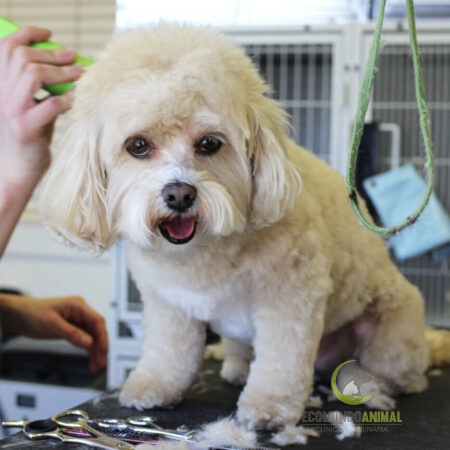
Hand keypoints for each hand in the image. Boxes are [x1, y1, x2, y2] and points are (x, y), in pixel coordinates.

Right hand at [0, 25, 82, 186]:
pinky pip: (50, 105)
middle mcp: (0, 95)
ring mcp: (11, 111)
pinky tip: (78, 99)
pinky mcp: (26, 128)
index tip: (48, 34)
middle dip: (51, 54)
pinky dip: (67, 99)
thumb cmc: (28, 138)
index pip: (5, 49)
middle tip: (73, 57)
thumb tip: (64, 68)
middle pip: (22, 57)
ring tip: (79, 74)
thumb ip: (37, 89)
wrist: (16, 170)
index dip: (26, 35)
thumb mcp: (28, 107)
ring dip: (61, 72)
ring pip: (33, 74)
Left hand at [1, 294, 107, 371]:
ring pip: (92, 337)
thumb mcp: (52, 324)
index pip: (97, 320)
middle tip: (100, 362)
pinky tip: (90, 360)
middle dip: (100, 346)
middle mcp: (80, 313)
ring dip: (95, 351)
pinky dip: (88, 350)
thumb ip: (72, 333)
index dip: (103, 336)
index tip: (104, 350)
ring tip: (96, 366)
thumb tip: (89, 342)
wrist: (19, 315)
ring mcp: (77, 321)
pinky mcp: (73, 329)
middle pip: (97, 330)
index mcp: (78, 305)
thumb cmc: (32, 313)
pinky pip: (85, 340)